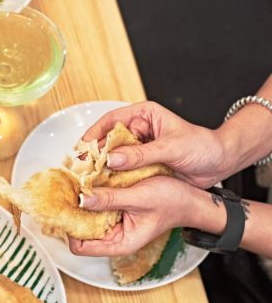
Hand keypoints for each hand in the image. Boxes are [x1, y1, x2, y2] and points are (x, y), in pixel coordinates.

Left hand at [68, 176, 224, 255]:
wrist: (191, 198)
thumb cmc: (173, 202)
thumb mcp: (140, 198)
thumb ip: (110, 200)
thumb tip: (82, 199)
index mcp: (119, 243)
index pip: (79, 246)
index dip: (68, 228)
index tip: (64, 207)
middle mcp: (113, 237)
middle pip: (79, 230)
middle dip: (72, 211)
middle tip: (66, 189)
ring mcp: (113, 224)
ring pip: (86, 215)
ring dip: (81, 199)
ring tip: (76, 180)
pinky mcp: (115, 210)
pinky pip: (96, 204)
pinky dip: (92, 193)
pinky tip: (89, 179)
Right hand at [83, 101, 227, 187]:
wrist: (220, 164)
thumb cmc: (202, 147)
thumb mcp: (171, 148)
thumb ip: (141, 154)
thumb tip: (112, 158)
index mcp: (144, 115)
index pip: (111, 120)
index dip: (94, 133)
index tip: (83, 146)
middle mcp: (138, 130)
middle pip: (107, 139)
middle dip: (94, 153)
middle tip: (82, 166)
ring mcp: (139, 149)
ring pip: (112, 156)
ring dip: (101, 167)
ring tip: (88, 178)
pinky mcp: (141, 165)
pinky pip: (122, 171)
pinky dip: (113, 178)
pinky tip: (104, 186)